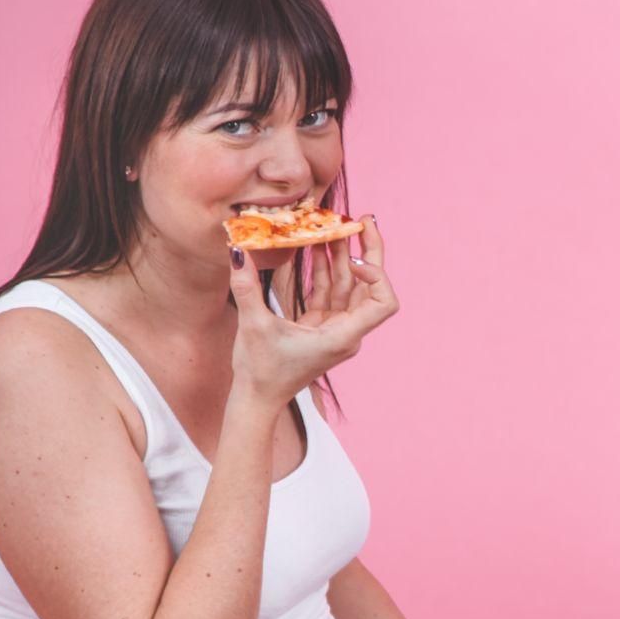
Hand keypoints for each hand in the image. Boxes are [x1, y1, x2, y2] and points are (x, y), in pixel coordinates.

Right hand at [227, 215, 396, 407]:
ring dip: (341, 257)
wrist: (257, 398)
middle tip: (362, 220)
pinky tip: (316, 248)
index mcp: (343, 336)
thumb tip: (237, 250)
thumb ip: (246, 287)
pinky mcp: (321, 327)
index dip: (376, 277)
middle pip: (369, 288)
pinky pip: (330, 294)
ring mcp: (336, 329)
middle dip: (367, 252)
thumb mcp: (253, 326)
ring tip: (333, 226)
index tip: (351, 259)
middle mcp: (347, 332)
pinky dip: (324, 272)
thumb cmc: (260, 371)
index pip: (383, 303)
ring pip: (348, 287)